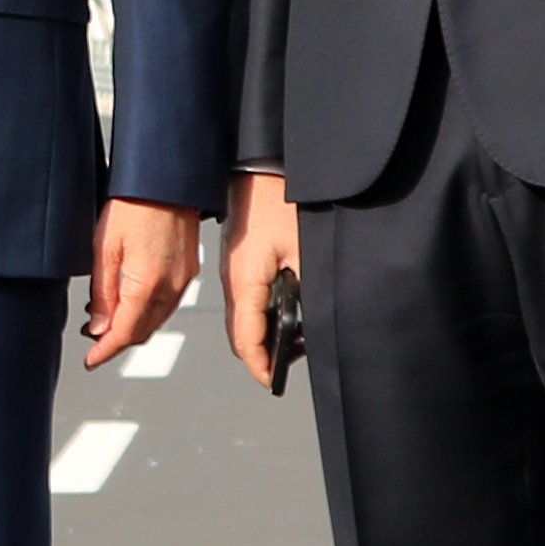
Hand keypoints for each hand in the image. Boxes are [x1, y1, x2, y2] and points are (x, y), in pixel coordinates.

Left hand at [85, 197, 201, 369]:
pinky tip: (132, 304)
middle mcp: (171, 286)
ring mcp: (184, 279)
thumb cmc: (134, 203)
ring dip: (134, 328)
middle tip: (95, 343)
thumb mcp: (104, 248)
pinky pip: (168, 304)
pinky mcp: (189, 270)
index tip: (92, 360)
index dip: (106, 351)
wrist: (166, 179)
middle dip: (119, 342)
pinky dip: (149, 312)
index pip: (126, 333)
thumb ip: (103, 293)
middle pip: (144, 332)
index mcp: (148, 283)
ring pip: (157, 320)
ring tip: (108, 324)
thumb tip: (100, 326)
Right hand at [221, 172, 300, 387]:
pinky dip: (263, 313)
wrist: (262, 163)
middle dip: (264, 353)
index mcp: (245, 282)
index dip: (262, 367)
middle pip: (241, 334)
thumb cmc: (282, 198)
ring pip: (243, 317)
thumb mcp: (304, 251)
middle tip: (293, 360)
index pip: (247, 340)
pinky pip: (246, 298)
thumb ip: (306, 291)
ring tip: (297, 337)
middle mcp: (233, 280)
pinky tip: (289, 308)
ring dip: (265, 333)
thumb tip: (312, 326)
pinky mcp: (239, 259)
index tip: (275, 382)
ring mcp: (233, 269)